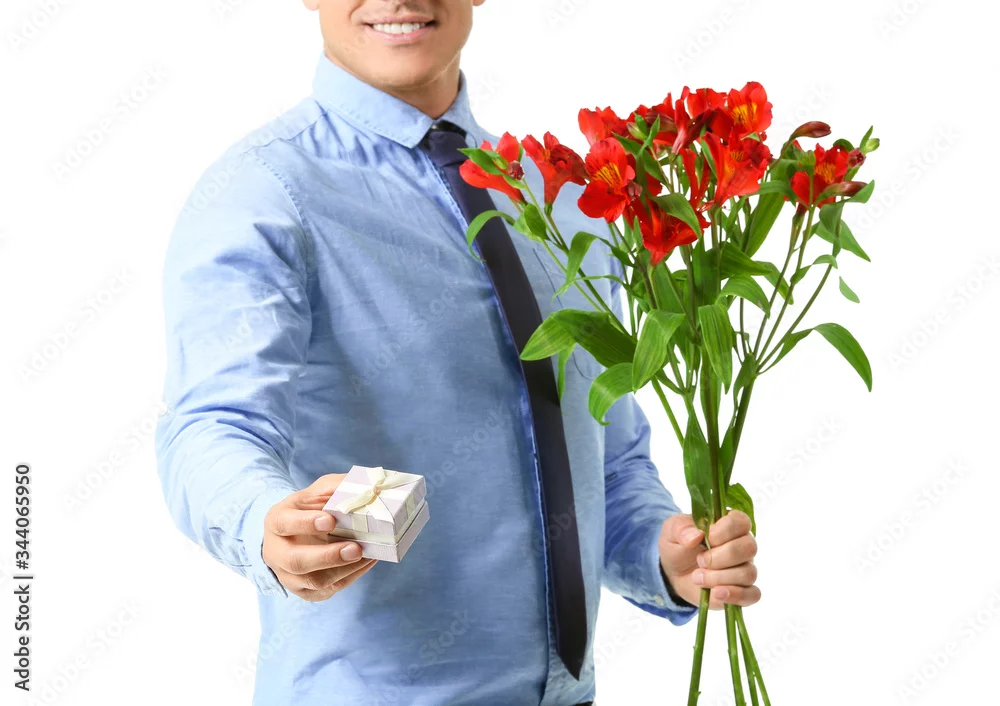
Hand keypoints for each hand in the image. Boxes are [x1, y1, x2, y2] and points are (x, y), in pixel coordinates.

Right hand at [261, 473, 377, 601]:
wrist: (296, 534)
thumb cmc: (310, 509)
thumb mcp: (317, 492)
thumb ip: (336, 488)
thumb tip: (366, 488)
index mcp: (276, 521)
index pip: (284, 524)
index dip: (306, 523)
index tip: (330, 520)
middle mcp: (276, 552)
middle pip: (296, 562)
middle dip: (327, 557)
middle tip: (355, 548)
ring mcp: (288, 576)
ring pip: (313, 582)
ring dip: (344, 570)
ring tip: (367, 555)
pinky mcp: (304, 591)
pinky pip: (327, 591)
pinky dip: (350, 577)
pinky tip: (365, 562)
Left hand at [658, 510, 759, 609]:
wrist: (675, 572)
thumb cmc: (679, 545)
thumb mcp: (672, 531)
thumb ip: (681, 528)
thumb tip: (696, 536)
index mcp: (730, 524)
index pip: (742, 522)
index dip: (725, 530)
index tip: (707, 538)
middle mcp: (743, 546)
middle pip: (749, 548)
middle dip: (720, 557)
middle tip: (699, 560)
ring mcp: (745, 568)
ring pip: (748, 573)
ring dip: (719, 577)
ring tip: (697, 577)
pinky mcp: (743, 590)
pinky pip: (753, 594)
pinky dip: (735, 595)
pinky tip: (716, 593)